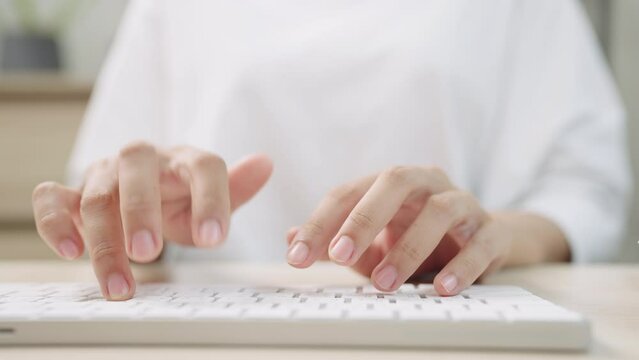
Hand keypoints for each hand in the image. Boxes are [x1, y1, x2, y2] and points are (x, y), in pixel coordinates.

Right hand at [32, 142, 272, 299]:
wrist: (144, 192)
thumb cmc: (182, 198)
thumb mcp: (213, 197)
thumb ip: (238, 186)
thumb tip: (265, 164)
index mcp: (184, 160)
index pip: (203, 166)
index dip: (209, 199)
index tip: (214, 240)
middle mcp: (143, 159)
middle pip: (138, 170)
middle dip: (141, 212)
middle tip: (149, 253)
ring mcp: (106, 173)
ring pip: (98, 195)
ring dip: (104, 241)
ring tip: (121, 285)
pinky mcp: (74, 192)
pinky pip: (53, 198)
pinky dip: (56, 222)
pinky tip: (71, 252)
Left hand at [286, 166, 510, 294]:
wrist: (479, 242)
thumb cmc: (414, 240)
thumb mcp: (371, 243)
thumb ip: (335, 241)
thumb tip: (290, 239)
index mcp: (390, 183)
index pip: (348, 193)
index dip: (320, 222)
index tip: (297, 255)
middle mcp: (426, 183)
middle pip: (394, 182)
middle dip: (363, 219)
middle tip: (339, 256)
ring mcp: (462, 203)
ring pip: (438, 212)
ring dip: (408, 248)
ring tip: (385, 284)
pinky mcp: (492, 231)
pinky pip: (481, 243)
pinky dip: (462, 266)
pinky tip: (441, 287)